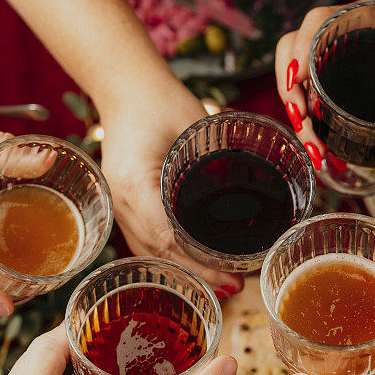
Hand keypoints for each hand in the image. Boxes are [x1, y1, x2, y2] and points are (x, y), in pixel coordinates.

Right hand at [100, 85, 242, 297]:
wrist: (125, 87)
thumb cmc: (160, 100)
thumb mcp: (194, 126)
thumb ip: (218, 159)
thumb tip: (256, 192)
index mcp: (134, 182)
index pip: (167, 235)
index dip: (200, 260)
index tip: (230, 274)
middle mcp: (121, 200)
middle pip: (160, 250)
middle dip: (198, 273)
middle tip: (235, 287)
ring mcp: (118, 204)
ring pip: (150, 250)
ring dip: (183, 270)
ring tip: (219, 285)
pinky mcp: (123, 203)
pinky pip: (143, 239)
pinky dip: (168, 256)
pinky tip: (191, 266)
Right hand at [275, 0, 374, 168]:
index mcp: (354, 15)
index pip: (315, 22)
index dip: (301, 48)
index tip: (298, 79)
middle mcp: (329, 32)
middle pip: (292, 60)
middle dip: (295, 103)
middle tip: (312, 139)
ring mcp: (322, 52)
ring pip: (291, 81)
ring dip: (297, 119)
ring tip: (316, 152)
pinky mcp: (323, 71)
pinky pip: (303, 93)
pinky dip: (307, 123)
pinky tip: (322, 148)